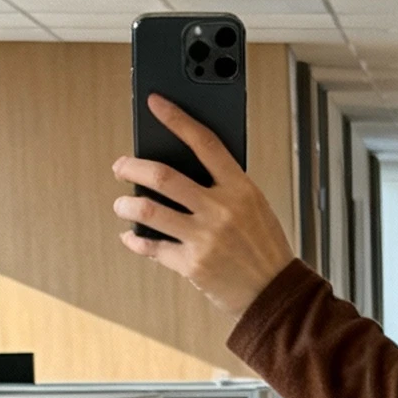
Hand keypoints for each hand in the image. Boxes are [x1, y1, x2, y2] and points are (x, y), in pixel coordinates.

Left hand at [113, 95, 295, 321]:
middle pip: (162, 175)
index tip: (155, 102)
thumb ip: (223, 188)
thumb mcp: (254, 208)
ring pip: (148, 209)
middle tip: (120, 166)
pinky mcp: (193, 265)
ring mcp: (205, 238)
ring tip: (121, 203)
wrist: (276, 295)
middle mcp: (221, 209)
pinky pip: (152, 247)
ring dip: (125, 204)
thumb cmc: (263, 248)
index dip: (176, 118)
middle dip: (131, 166)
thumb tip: (176, 173)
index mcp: (240, 188)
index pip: (204, 142)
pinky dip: (135, 240)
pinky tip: (131, 235)